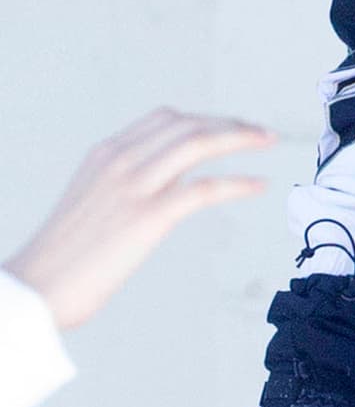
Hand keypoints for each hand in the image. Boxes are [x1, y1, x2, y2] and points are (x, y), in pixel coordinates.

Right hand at [8, 108, 274, 329]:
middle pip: (188, 124)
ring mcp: (133, 186)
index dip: (205, 118)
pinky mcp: (147, 217)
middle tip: (260, 133)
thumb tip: (160, 187)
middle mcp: (119, 160)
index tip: (231, 126)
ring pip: (198, 143)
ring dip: (240, 138)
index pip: (165, 119)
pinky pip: (204, 188)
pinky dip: (238, 183)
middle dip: (230, 123)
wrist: (34, 288)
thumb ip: (122, 186)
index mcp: (104, 154)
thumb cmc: (61, 257)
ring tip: (267, 143)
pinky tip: (259, 185)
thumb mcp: (89, 202)